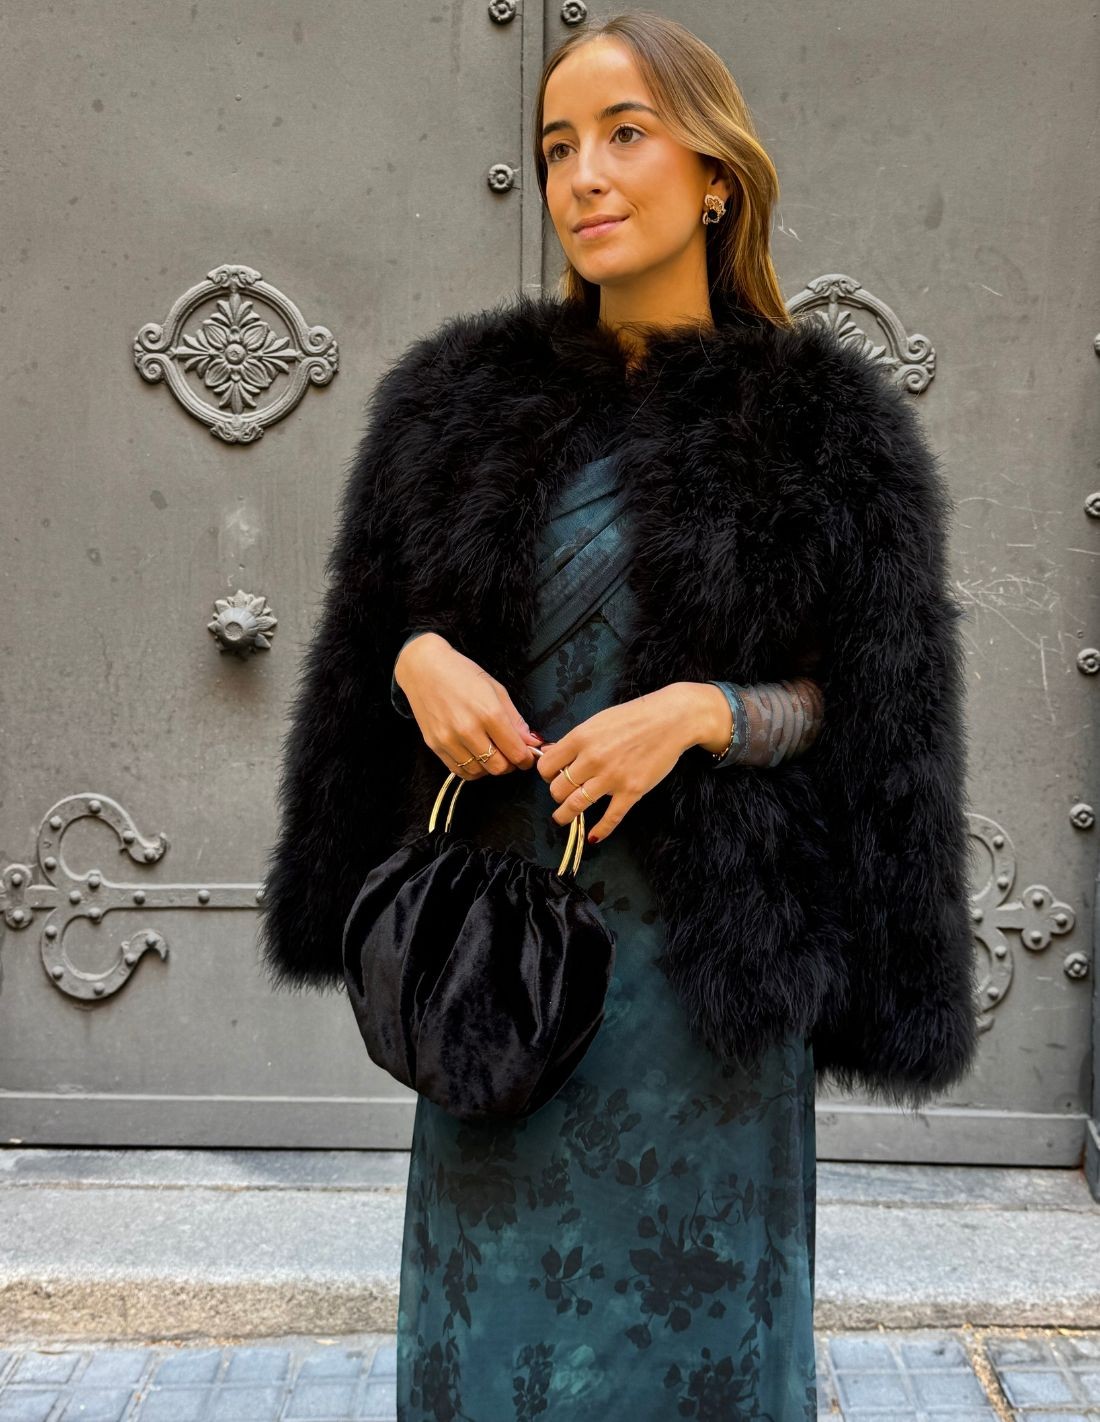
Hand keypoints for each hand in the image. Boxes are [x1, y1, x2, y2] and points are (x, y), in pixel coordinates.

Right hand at [394, 633, 541, 778]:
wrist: (424, 669)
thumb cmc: (462, 674)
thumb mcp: (496, 690)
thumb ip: (515, 720)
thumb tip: (532, 742)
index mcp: (489, 713)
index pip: (516, 752)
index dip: (527, 759)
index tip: (528, 757)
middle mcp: (468, 730)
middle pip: (498, 768)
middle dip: (510, 765)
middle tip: (510, 755)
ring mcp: (449, 740)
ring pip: (478, 772)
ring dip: (490, 768)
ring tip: (492, 753)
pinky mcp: (434, 745)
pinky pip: (459, 770)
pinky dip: (471, 769)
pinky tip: (475, 756)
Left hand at [534, 686, 693, 842]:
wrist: (671, 719)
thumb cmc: (634, 716)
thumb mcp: (597, 721)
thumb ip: (573, 740)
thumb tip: (548, 752)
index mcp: (580, 738)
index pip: (547, 766)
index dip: (546, 774)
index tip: (553, 776)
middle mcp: (592, 759)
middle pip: (558, 788)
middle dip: (556, 794)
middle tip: (563, 794)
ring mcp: (612, 777)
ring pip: (575, 805)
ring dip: (565, 815)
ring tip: (562, 818)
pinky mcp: (631, 791)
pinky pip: (610, 818)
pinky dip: (600, 831)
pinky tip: (593, 837)